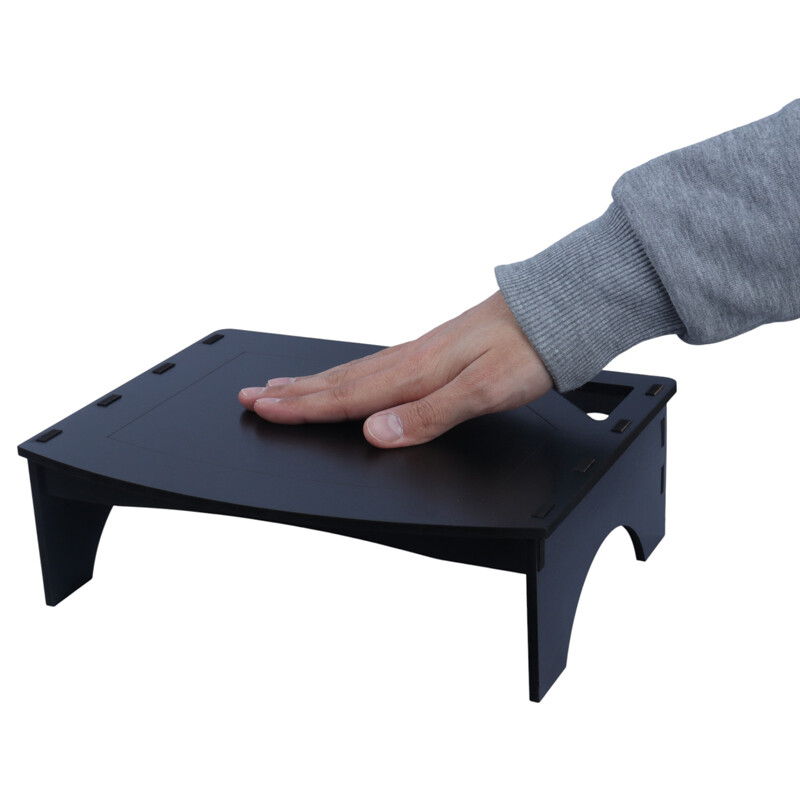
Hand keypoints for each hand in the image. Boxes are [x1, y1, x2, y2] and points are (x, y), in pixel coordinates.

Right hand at [238, 291, 553, 447]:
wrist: (558, 311)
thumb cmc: (527, 349)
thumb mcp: (483, 390)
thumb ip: (428, 415)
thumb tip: (375, 434)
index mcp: (416, 370)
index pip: (346, 396)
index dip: (302, 408)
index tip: (263, 410)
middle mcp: (411, 358)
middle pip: (339, 381)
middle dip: (292, 393)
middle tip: (250, 396)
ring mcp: (421, 352)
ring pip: (353, 371)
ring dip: (313, 381)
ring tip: (282, 385)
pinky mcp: (434, 350)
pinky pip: (375, 365)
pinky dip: (348, 373)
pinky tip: (347, 375)